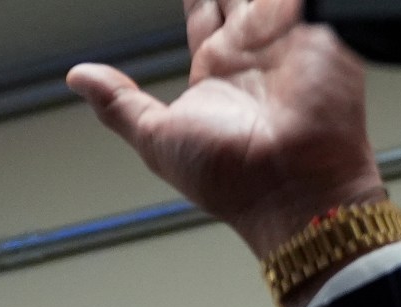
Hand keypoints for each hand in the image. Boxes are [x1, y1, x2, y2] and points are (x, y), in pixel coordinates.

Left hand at [68, 0, 383, 260]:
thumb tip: (77, 76)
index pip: (203, 10)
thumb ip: (118, 103)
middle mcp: (252, 53)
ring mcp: (289, 42)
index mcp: (216, 70)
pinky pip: (308, 1)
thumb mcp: (156, 138)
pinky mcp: (323, 37)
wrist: (293, 192)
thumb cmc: (229, 179)